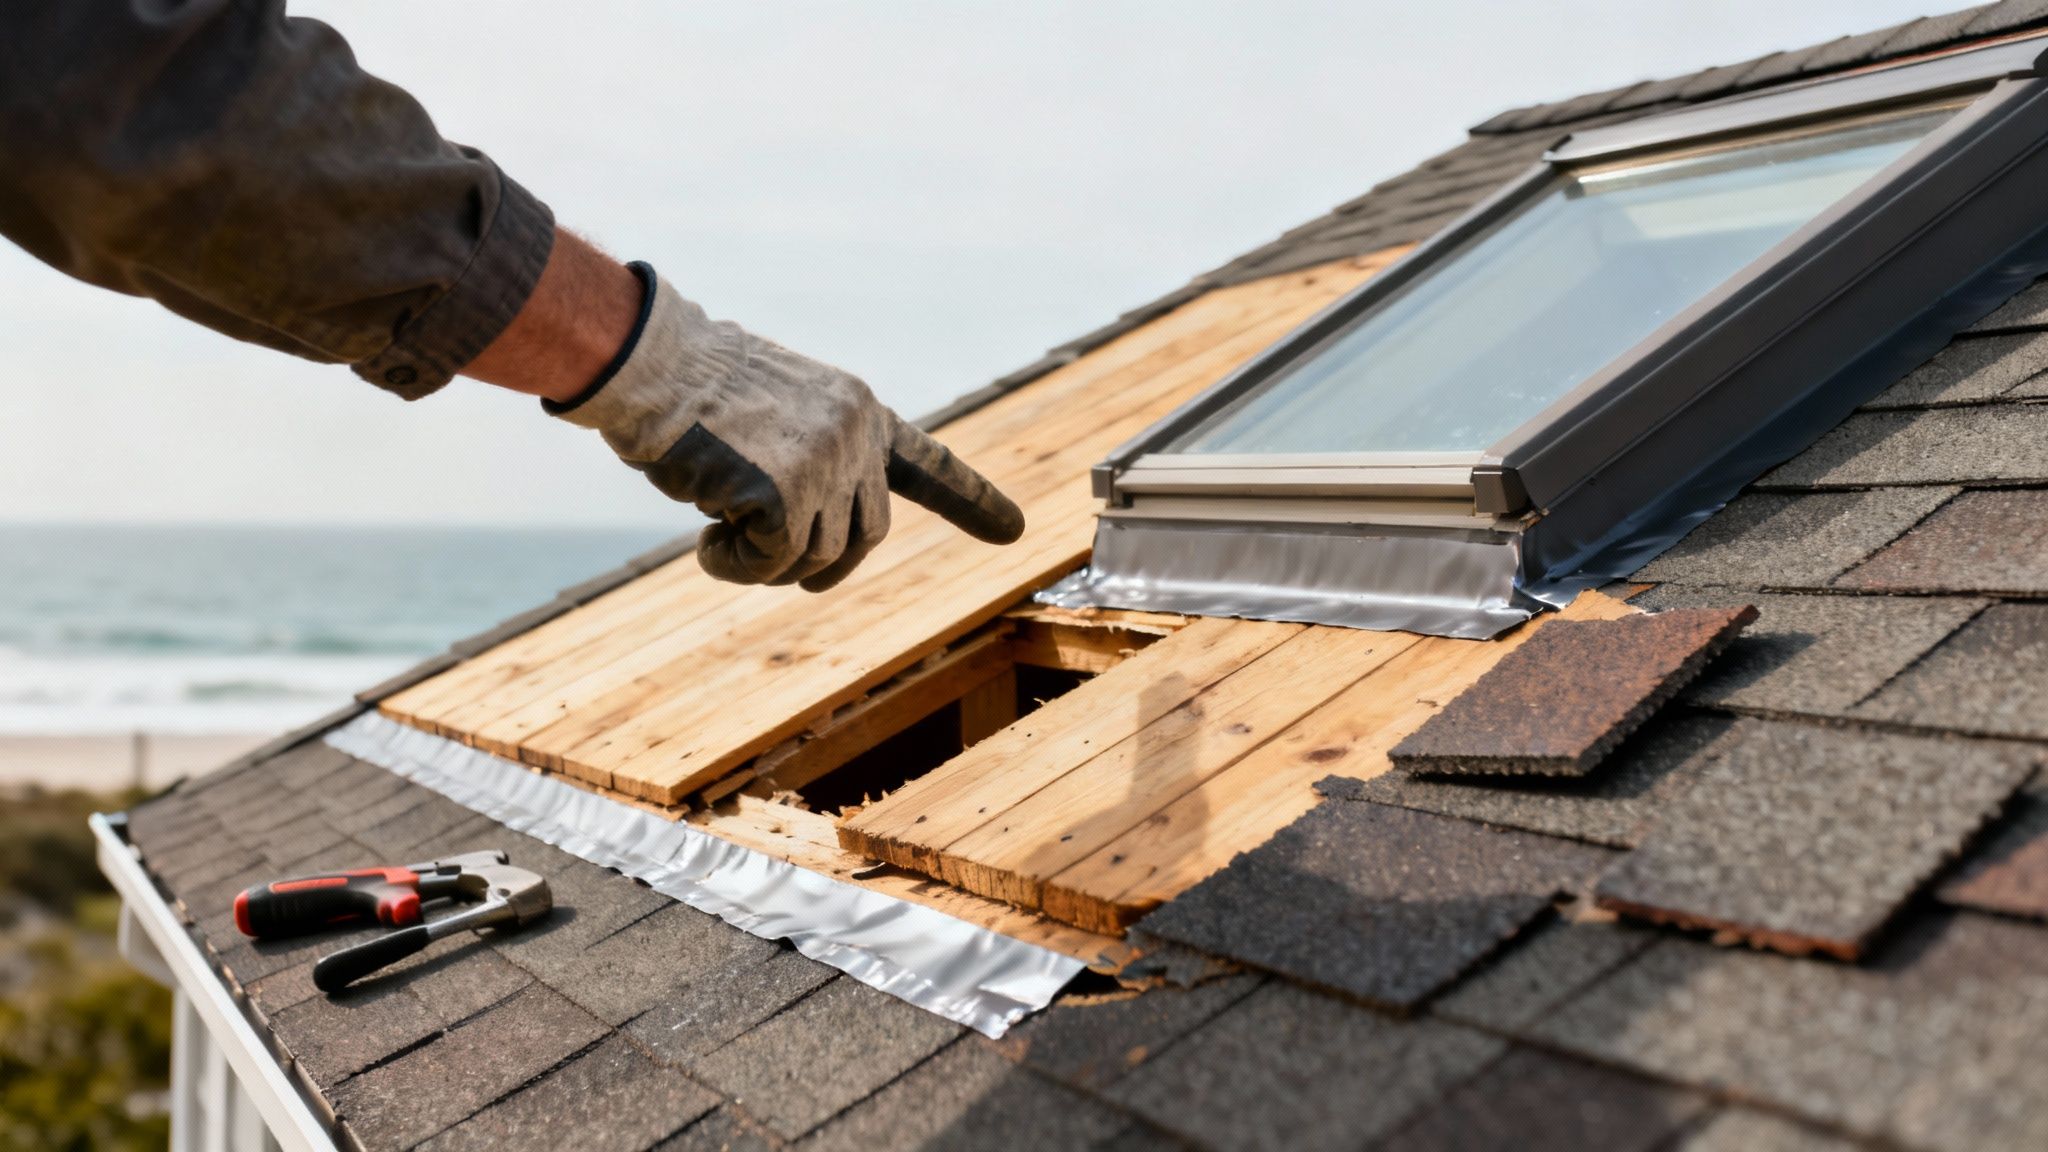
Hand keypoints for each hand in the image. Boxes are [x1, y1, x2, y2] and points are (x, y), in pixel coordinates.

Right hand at [549, 268, 1023, 590]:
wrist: (652, 362)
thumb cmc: (694, 390)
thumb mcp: (776, 416)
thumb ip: (812, 465)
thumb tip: (816, 548)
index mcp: (859, 411)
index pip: (925, 463)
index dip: (970, 501)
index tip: (1015, 531)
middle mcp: (858, 436)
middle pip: (863, 536)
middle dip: (820, 565)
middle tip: (769, 563)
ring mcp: (828, 464)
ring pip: (815, 557)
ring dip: (760, 561)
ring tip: (716, 528)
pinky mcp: (788, 494)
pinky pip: (770, 564)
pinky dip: (734, 566)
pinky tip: (705, 538)